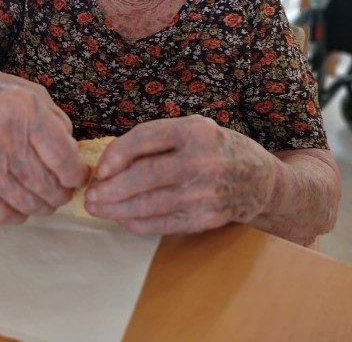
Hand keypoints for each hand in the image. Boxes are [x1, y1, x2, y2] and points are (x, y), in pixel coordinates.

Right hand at [0, 61, 87, 223]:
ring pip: (28, 204)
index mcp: (26, 111)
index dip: (79, 175)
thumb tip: (75, 156)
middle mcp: (6, 138)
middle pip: (48, 186)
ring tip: (48, 196)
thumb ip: (57, 122)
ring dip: (45, 206)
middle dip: (64, 193)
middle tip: (66, 188)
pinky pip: (1, 214)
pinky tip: (22, 202)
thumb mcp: (32, 92)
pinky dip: (18, 214)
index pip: (64, 159)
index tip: (81, 175)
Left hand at [84, 115, 277, 234]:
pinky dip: (137, 222)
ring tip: (98, 207)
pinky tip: (122, 217)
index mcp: (196, 130)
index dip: (116, 153)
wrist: (261, 180)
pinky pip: (163, 223)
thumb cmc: (217, 149)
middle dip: (110, 187)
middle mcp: (202, 160)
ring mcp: (206, 192)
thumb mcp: (193, 128)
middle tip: (90, 193)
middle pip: (144, 175)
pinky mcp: (206, 219)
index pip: (146, 138)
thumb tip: (110, 159)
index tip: (99, 167)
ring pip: (150, 203)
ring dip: (117, 208)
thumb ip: (157, 139)